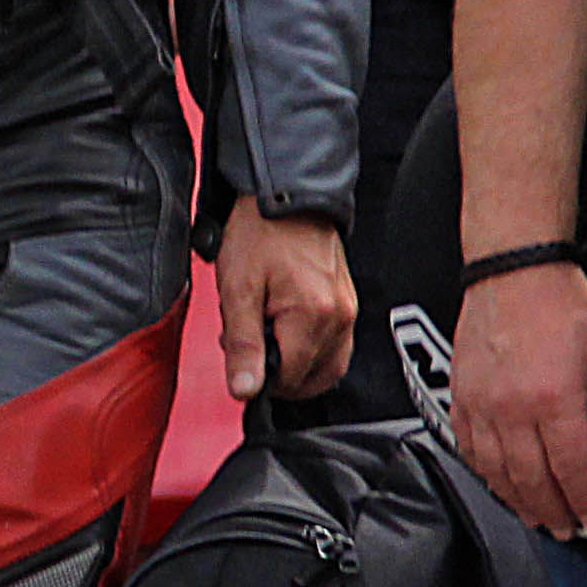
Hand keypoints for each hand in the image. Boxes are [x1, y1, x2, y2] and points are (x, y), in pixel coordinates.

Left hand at [213, 203, 355, 401]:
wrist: (285, 195)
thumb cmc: (259, 234)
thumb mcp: (238, 289)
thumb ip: (243, 345)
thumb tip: (245, 391)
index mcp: (313, 316)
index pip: (290, 380)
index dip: (260, 376)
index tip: (239, 351)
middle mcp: (339, 317)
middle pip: (312, 379)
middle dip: (279, 373)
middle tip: (251, 343)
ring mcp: (348, 310)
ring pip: (327, 366)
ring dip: (296, 365)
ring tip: (267, 334)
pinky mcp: (347, 302)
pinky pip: (335, 346)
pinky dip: (311, 351)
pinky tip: (286, 330)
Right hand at [451, 262, 586, 540]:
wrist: (513, 269)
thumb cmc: (561, 303)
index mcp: (555, 399)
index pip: (572, 469)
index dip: (584, 501)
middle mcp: (513, 409)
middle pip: (533, 480)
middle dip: (553, 512)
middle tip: (566, 529)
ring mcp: (481, 405)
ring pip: (497, 473)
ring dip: (519, 501)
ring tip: (537, 517)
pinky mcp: (461, 397)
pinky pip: (470, 449)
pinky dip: (487, 474)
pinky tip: (501, 484)